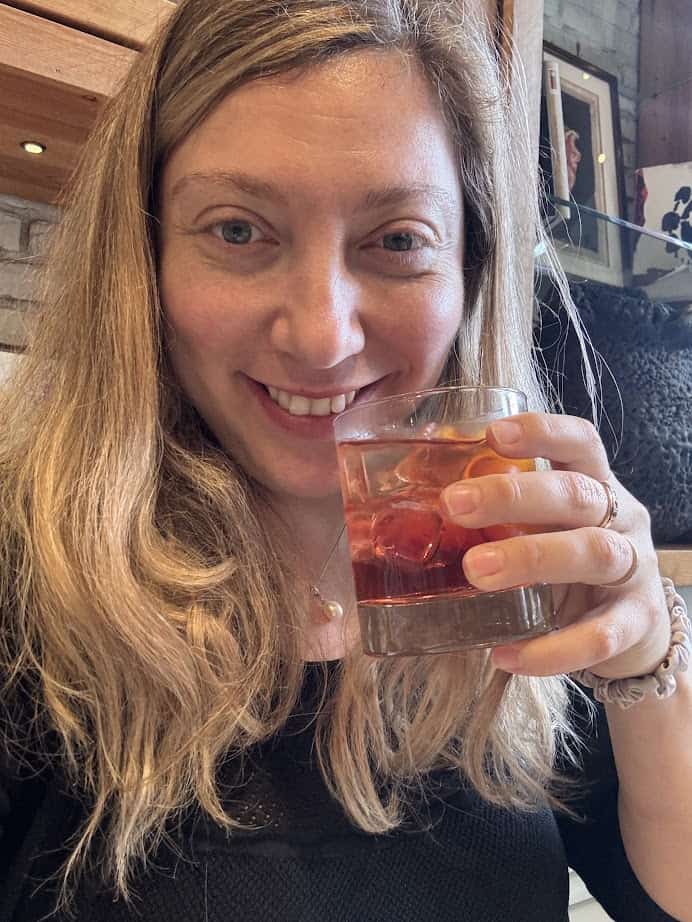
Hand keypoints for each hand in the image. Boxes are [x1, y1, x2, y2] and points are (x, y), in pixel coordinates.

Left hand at [440, 412, 670, 678]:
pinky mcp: (637, 624)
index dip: (541, 432)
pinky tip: (504, 654)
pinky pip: (599, 636)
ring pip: (593, 553)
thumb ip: (497, 513)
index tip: (493, 435)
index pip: (579, 443)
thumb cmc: (569, 563)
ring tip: (475, 571)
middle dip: (513, 497)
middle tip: (454, 505)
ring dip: (531, 558)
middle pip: (576, 495)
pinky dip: (551, 648)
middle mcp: (621, 519)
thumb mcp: (543, 527)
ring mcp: (634, 570)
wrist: (635, 631)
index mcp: (594, 484)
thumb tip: (412, 494)